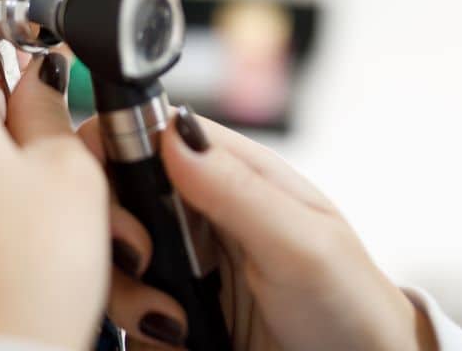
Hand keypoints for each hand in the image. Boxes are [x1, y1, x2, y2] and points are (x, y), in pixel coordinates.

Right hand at [79, 108, 435, 350]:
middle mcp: (195, 210)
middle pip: (113, 193)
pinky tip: (178, 337)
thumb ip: (237, 189)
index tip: (118, 195)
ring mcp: (180, 262)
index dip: (113, 151)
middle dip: (114, 229)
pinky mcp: (170, 309)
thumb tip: (175, 132)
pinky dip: (137, 325)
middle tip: (145, 261)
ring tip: (174, 320)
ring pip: (110, 255)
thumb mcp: (302, 243)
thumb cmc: (350, 303)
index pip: (147, 132)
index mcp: (229, 171)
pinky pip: (123, 309)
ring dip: (127, 289)